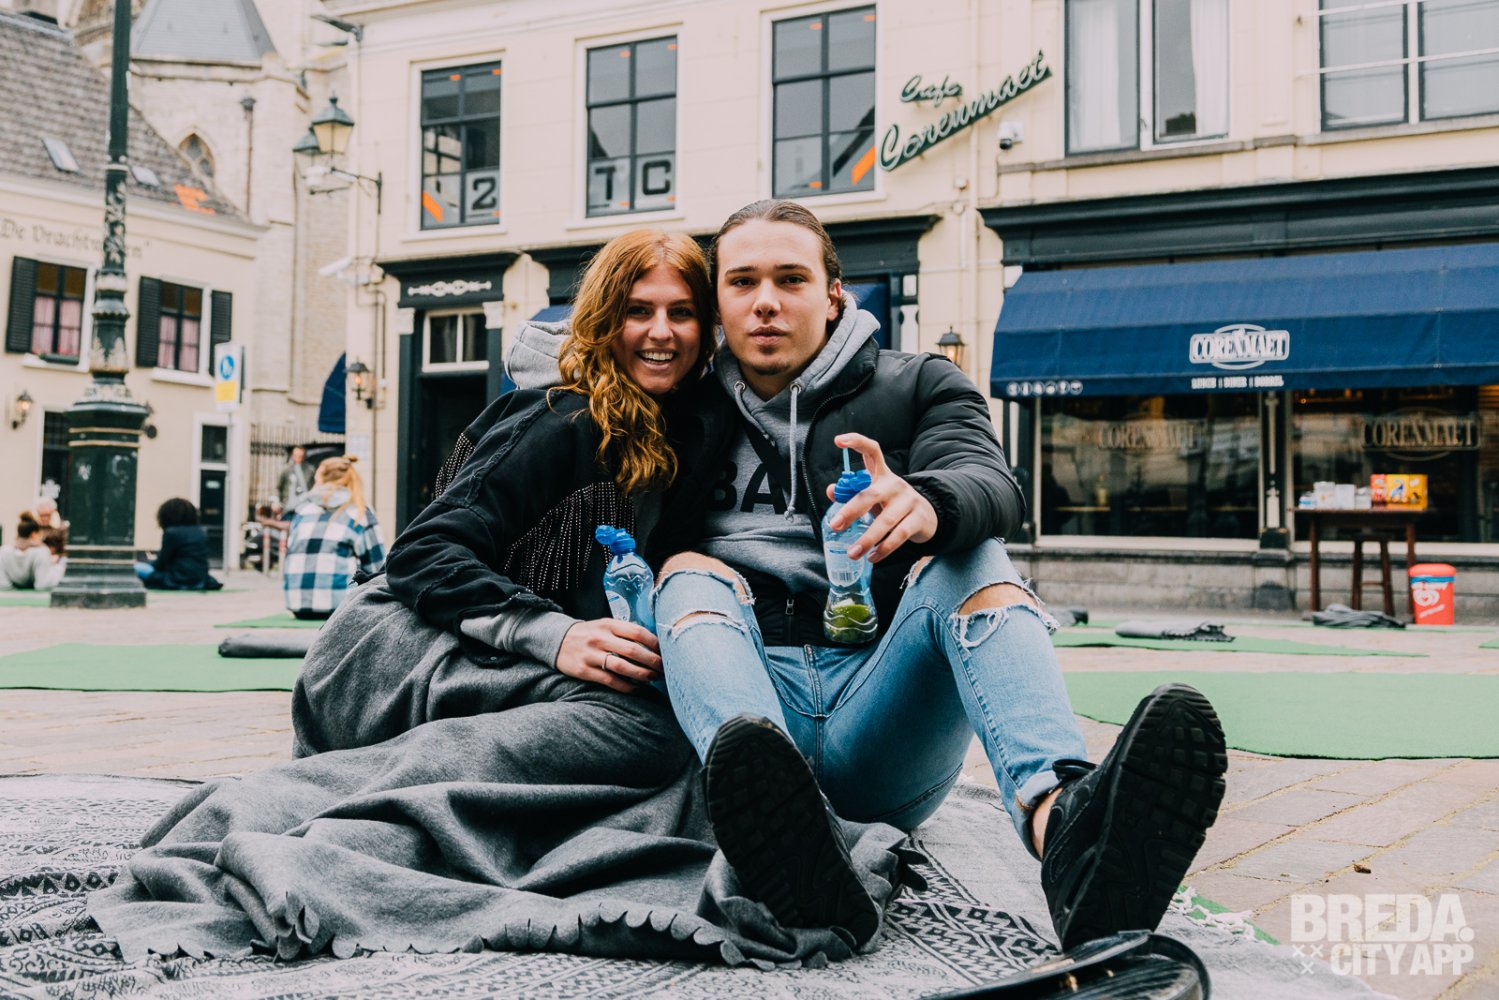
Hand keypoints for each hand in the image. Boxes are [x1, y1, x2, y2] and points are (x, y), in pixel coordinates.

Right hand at [555, 618, 662, 692]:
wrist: (556, 640)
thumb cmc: (589, 634)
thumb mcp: (604, 625)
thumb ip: (625, 631)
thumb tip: (653, 644)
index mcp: (608, 624)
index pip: (636, 632)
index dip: (654, 643)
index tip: (665, 651)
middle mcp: (600, 638)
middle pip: (632, 650)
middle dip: (652, 661)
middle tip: (664, 668)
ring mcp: (591, 655)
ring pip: (622, 667)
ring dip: (641, 674)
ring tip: (653, 678)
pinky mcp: (584, 670)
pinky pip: (609, 680)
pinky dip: (626, 687)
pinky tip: (636, 689)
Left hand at [826, 433, 937, 562]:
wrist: (928, 515)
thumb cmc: (892, 505)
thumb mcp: (874, 496)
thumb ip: (853, 494)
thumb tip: (831, 491)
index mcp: (882, 475)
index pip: (872, 450)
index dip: (856, 442)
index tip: (838, 440)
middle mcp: (895, 484)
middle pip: (871, 494)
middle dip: (851, 511)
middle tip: (835, 525)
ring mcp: (908, 501)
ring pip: (886, 520)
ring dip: (867, 539)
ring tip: (853, 552)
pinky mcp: (918, 519)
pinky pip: (899, 536)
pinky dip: (884, 549)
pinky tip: (872, 557)